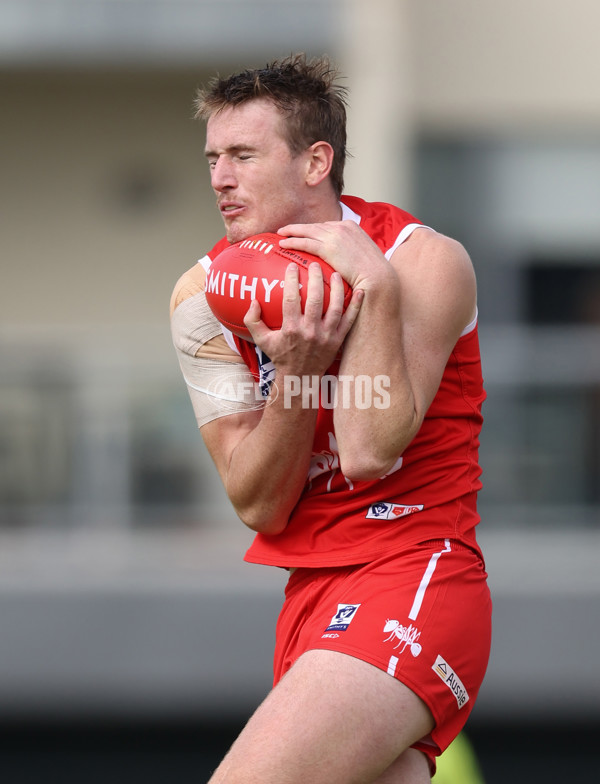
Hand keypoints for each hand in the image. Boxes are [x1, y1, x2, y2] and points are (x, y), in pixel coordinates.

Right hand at [243, 259, 362, 376]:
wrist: (300, 377)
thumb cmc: (281, 356)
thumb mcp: (261, 340)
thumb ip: (252, 320)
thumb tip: (253, 301)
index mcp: (291, 329)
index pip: (291, 299)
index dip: (292, 280)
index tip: (292, 266)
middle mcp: (309, 331)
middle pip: (315, 300)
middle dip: (315, 279)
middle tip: (315, 264)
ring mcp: (326, 336)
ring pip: (334, 308)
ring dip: (336, 289)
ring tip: (335, 274)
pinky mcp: (338, 340)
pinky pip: (349, 321)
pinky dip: (356, 306)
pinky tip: (360, 291)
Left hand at [277, 220, 394, 290]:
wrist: (377, 277)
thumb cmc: (372, 273)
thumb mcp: (363, 256)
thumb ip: (351, 252)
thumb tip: (344, 260)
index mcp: (350, 226)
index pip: (326, 225)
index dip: (313, 229)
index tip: (303, 232)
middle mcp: (341, 227)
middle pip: (314, 226)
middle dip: (299, 228)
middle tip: (285, 230)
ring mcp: (334, 236)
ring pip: (307, 231)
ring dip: (291, 232)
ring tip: (280, 235)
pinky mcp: (328, 247)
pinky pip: (305, 243)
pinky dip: (293, 242)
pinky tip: (283, 244)